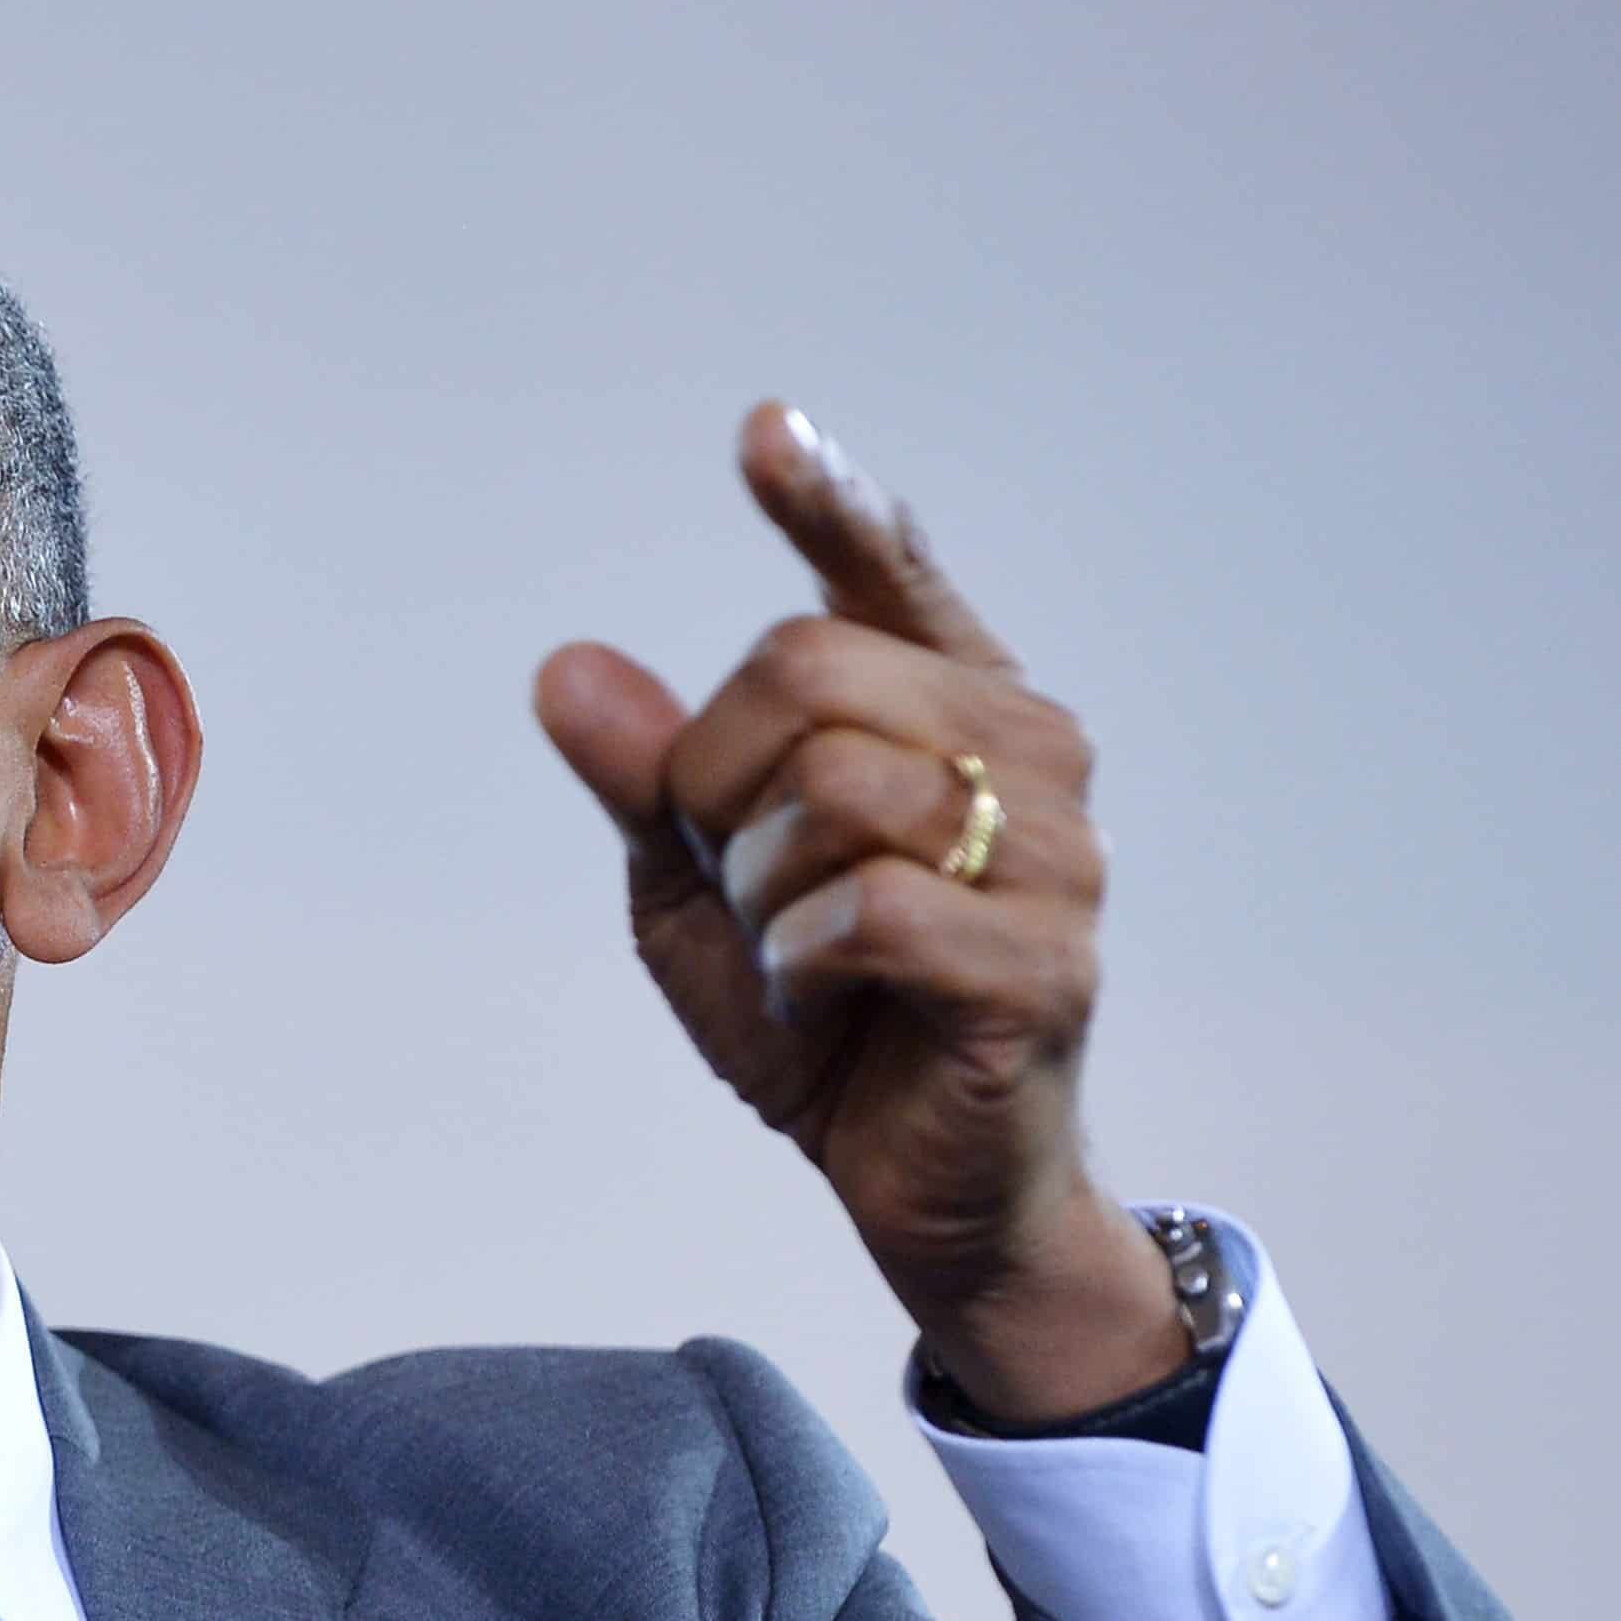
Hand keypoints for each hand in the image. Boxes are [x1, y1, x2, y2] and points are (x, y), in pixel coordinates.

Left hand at [535, 401, 1184, 1421]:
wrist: (925, 1186)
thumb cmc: (828, 1018)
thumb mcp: (700, 888)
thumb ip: (647, 777)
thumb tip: (563, 670)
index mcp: (950, 704)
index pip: (889, 571)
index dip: (830, 499)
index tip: (764, 433)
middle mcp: (1029, 747)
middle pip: (803, 670)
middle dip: (717, 784)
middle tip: (748, 884)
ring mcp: (1058, 851)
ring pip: (833, 787)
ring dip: (762, 891)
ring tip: (800, 957)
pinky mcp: (1048, 960)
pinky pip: (869, 908)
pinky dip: (799, 962)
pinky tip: (823, 1000)